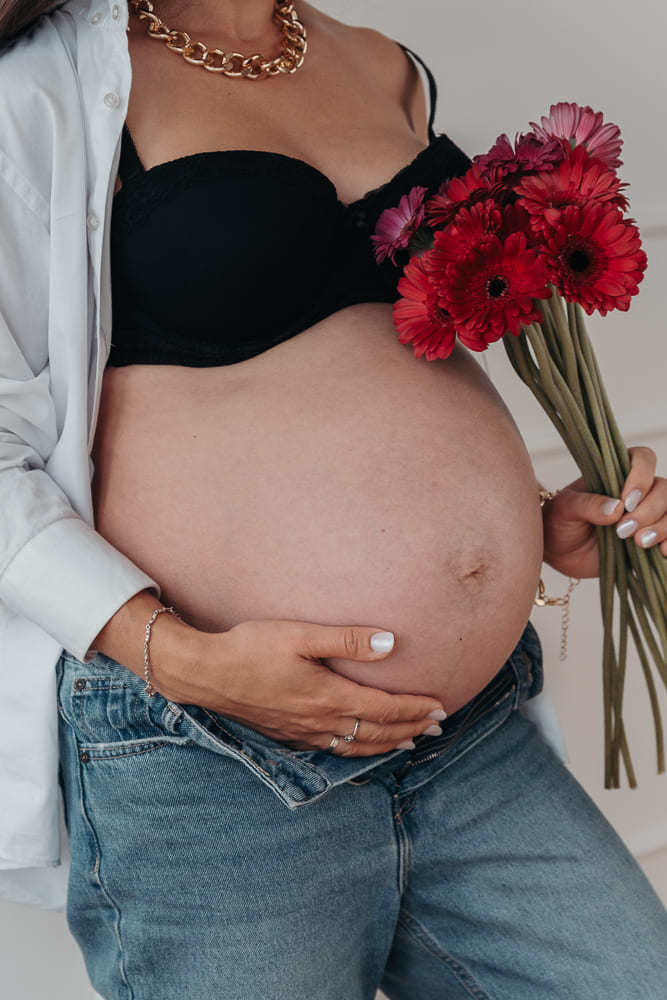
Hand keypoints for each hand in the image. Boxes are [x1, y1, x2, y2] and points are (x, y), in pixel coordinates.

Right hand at [155, 618, 446, 756]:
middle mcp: (320, 722)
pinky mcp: (287, 735)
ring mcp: (302, 733)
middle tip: (437, 726)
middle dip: (410, 729)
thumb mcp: (301, 635)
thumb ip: (348, 640)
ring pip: (357, 747)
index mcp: (329, 697)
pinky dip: (358, 750)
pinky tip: (359, 745)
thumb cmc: (250, 647)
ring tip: (409, 741)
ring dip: (387, 744)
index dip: (415, 709)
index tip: (440, 706)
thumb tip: (391, 643)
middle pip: (376, 732)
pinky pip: (333, 750)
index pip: (385, 709)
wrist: (205, 672)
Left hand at [542, 446, 666, 577]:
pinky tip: (663, 551)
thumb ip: (586, 505)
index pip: (643, 459)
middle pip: (663, 489)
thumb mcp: (564, 509)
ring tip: (639, 542)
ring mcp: (646, 514)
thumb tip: (615, 508)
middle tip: (623, 530)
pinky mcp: (649, 537)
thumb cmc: (559, 521)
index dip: (641, 476)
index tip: (626, 501)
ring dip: (662, 527)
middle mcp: (637, 491)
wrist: (558, 551)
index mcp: (616, 473)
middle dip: (649, 510)